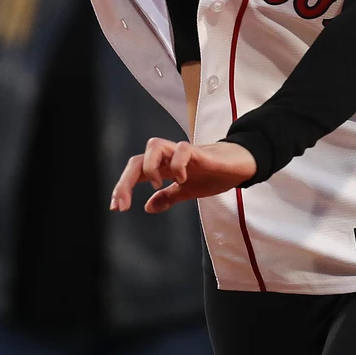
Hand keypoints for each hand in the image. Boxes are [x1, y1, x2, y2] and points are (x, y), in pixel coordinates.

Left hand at [109, 138, 257, 213]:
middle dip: (126, 181)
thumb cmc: (213, 174)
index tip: (116, 208)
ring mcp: (182, 153)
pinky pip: (183, 150)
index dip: (122, 187)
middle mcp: (169, 158)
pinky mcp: (199, 152)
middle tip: (123, 204)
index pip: (135, 172)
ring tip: (157, 184)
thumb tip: (147, 207)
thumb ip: (168, 198)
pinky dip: (178, 165)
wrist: (239, 165)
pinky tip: (182, 179)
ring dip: (150, 167)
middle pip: (138, 160)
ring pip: (154, 146)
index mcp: (164, 168)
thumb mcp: (187, 191)